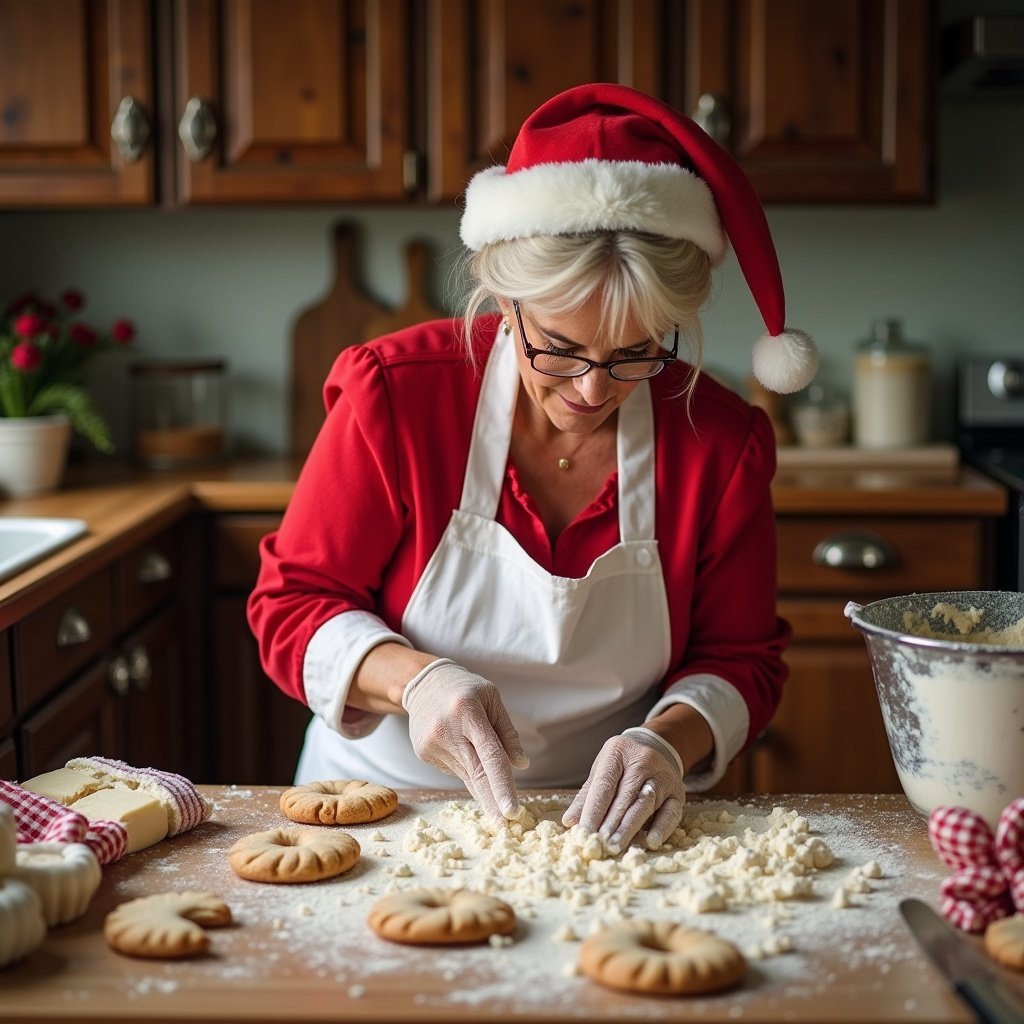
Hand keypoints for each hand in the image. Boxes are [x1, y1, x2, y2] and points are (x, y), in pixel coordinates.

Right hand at [402, 659, 528, 820]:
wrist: (422, 683)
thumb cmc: (465, 689)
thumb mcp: (491, 698)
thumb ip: (506, 732)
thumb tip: (520, 765)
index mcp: (467, 711)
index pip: (490, 755)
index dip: (502, 784)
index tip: (512, 811)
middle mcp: (446, 730)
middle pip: (476, 773)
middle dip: (492, 802)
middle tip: (505, 826)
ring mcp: (431, 744)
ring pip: (466, 774)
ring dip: (482, 782)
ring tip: (486, 771)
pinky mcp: (423, 753)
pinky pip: (454, 769)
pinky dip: (465, 765)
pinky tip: (460, 746)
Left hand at [562, 727, 685, 852]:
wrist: (659, 746)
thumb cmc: (623, 763)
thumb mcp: (603, 769)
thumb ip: (588, 795)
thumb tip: (570, 821)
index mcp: (618, 752)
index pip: (605, 784)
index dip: (594, 809)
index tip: (584, 831)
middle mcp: (643, 761)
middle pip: (625, 796)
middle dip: (611, 822)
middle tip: (600, 844)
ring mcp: (663, 776)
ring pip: (645, 805)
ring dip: (629, 828)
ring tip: (615, 846)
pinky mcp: (678, 792)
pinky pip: (671, 812)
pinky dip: (661, 828)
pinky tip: (650, 842)